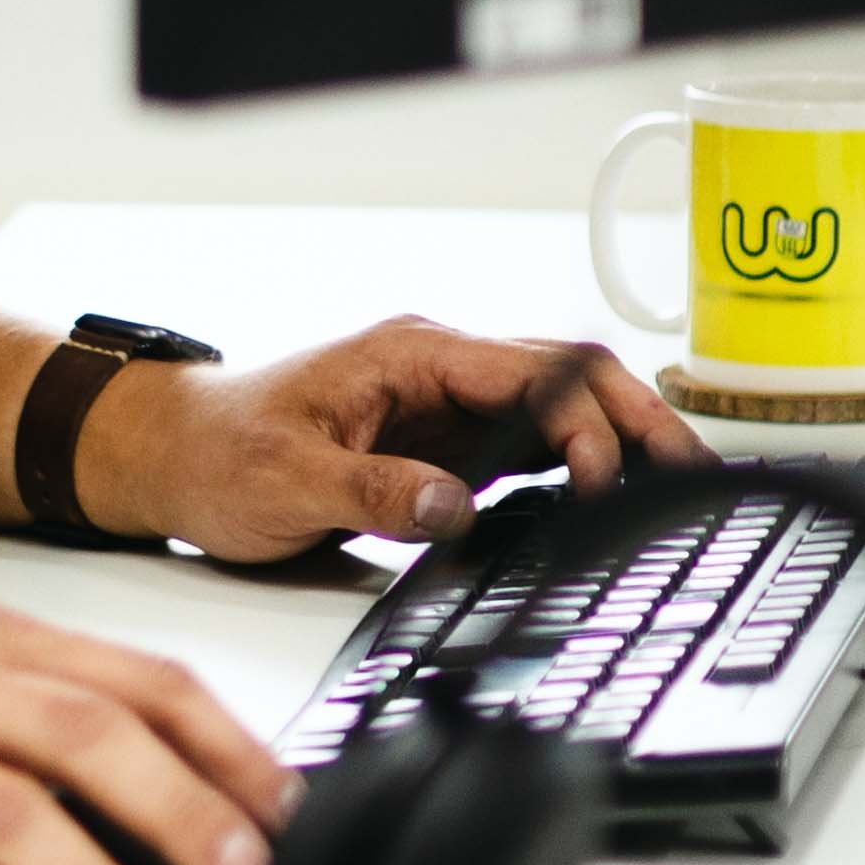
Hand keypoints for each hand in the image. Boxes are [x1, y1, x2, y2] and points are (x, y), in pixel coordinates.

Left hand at [87, 320, 705, 560]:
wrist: (170, 453)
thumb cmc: (218, 452)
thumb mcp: (285, 479)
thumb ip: (373, 493)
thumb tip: (456, 508)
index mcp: (412, 355)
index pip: (532, 370)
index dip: (584, 422)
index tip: (601, 481)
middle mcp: (441, 369)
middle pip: (569, 377)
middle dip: (638, 419)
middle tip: (695, 473)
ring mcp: (448, 406)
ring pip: (562, 408)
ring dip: (621, 440)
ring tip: (681, 486)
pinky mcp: (444, 444)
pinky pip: (532, 445)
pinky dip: (583, 466)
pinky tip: (617, 500)